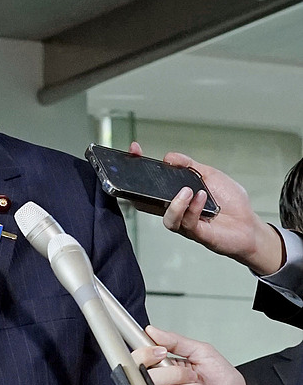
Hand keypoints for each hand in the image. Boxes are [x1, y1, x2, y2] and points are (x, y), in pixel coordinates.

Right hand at [128, 143, 283, 274]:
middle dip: (142, 185)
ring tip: (189, 191)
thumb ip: (191, 166)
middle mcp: (177, 209)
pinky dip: (193, 208)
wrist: (249, 225)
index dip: (140, 167)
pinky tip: (202, 198)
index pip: (153, 182)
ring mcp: (184, 222)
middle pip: (150, 200)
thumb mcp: (211, 176)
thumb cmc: (231, 203)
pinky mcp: (195, 233)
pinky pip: (186, 222)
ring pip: (167, 216)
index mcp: (177, 194)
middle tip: (145, 171)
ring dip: (176, 203)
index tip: (135, 151)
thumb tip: (169, 157)